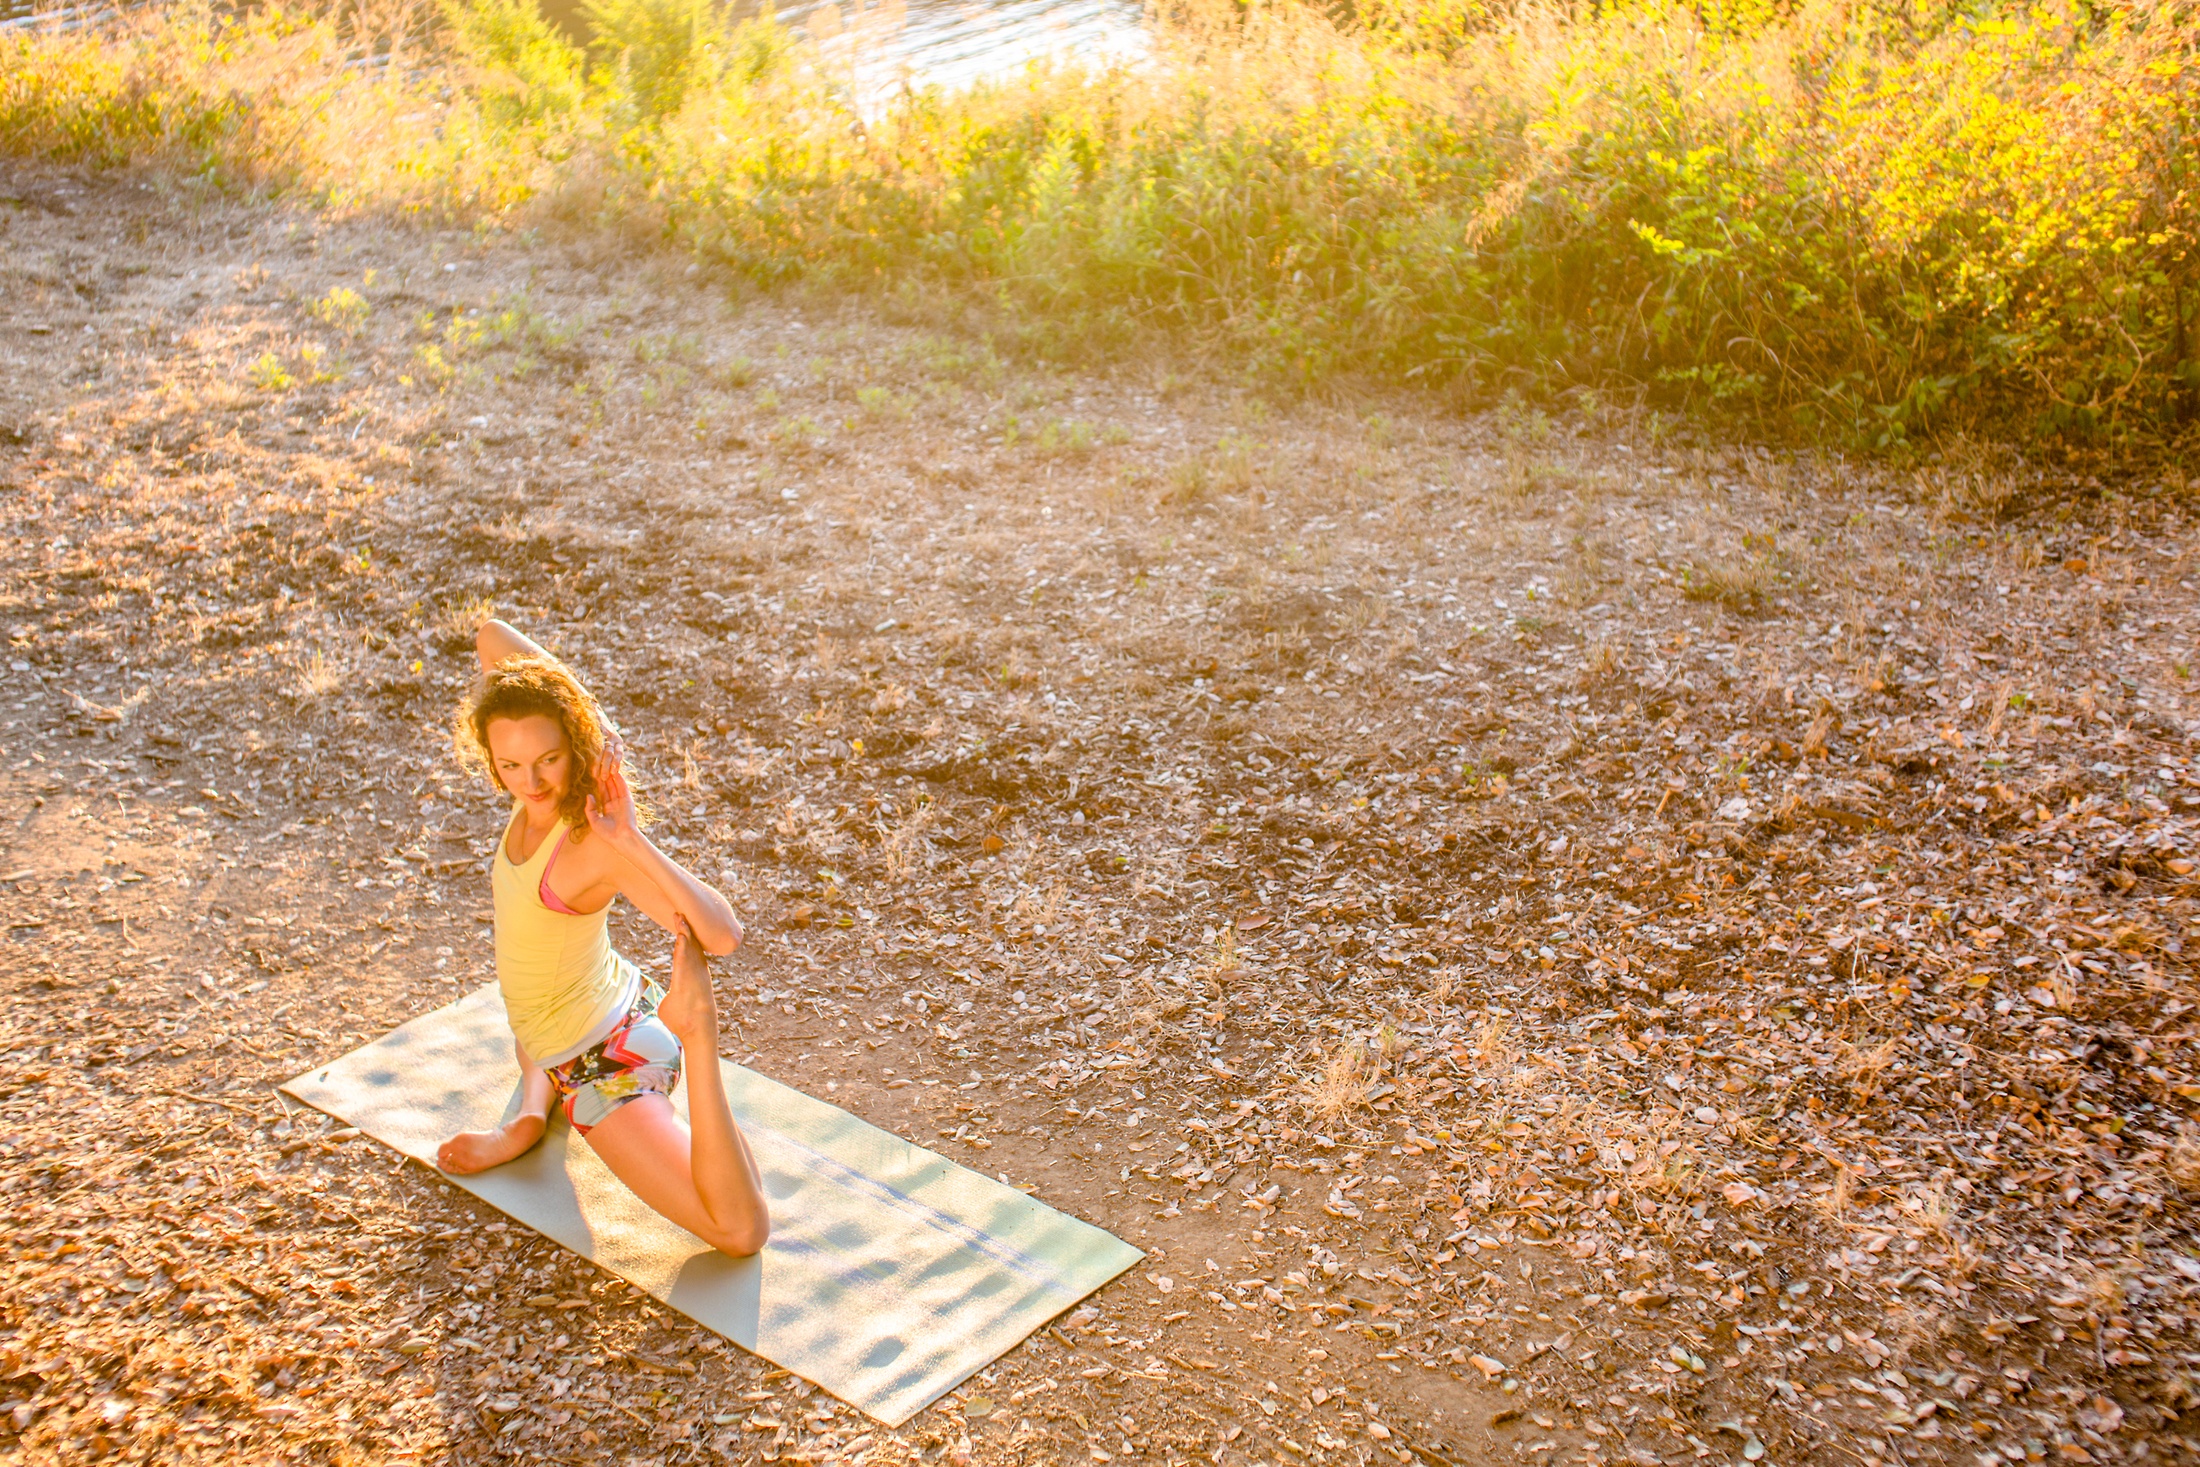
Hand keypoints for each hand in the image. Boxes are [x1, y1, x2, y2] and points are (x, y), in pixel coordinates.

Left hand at [585, 744, 641, 845]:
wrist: (622, 837)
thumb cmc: (607, 833)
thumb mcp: (594, 821)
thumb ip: (590, 808)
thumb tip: (589, 795)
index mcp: (607, 809)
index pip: (602, 794)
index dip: (597, 785)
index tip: (593, 776)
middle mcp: (614, 804)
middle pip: (608, 788)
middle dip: (604, 778)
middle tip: (599, 767)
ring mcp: (621, 801)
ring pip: (615, 786)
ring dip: (611, 777)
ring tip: (607, 766)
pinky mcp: (628, 800)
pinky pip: (623, 788)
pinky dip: (620, 780)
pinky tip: (616, 772)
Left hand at [659, 916, 719, 1046]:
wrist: (696, 1030)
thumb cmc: (682, 1022)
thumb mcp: (670, 1007)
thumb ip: (668, 1000)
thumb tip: (664, 1003)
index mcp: (691, 977)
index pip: (687, 955)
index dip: (684, 941)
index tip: (680, 928)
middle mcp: (696, 972)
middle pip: (690, 945)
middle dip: (685, 929)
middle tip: (680, 912)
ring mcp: (694, 973)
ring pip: (688, 947)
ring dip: (683, 931)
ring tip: (679, 915)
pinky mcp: (689, 976)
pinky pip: (686, 956)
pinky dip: (683, 943)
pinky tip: (680, 931)